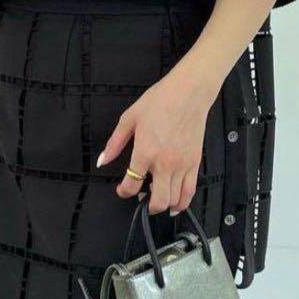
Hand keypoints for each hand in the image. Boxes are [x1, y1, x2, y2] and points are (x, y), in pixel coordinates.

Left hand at [97, 69, 215, 214]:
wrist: (189, 92)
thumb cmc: (161, 100)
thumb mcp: (129, 118)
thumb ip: (115, 143)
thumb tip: (103, 160)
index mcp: (145, 152)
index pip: (132, 185)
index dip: (124, 192)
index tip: (122, 189)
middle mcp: (164, 163)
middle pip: (158, 201)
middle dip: (148, 206)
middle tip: (142, 200)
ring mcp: (182, 164)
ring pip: (175, 200)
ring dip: (165, 204)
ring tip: (158, 197)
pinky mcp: (195, 162)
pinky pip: (190, 191)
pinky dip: (183, 201)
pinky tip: (177, 201)